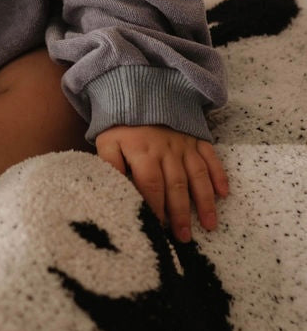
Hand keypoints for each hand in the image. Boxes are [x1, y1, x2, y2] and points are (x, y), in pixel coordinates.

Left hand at [94, 125, 228, 241]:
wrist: (140, 92)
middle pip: (176, 186)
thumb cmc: (122, 125)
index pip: (150, 185)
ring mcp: (185, 145)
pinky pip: (211, 158)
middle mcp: (167, 150)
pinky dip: (219, 175)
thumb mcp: (107, 142)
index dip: (155, 207)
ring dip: (205, 201)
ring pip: (197, 176)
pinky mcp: (197, 139)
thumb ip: (110, 165)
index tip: (158, 227)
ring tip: (210, 225)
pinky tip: (224, 194)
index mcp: (143, 152)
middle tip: (184, 238)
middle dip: (181, 214)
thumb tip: (116, 190)